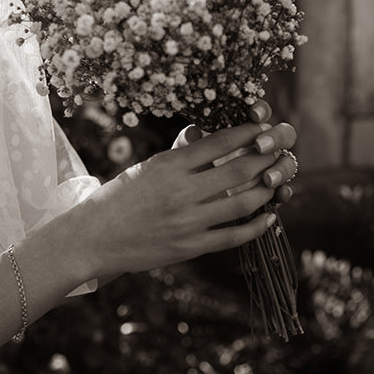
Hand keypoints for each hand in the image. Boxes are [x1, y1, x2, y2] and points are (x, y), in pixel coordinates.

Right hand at [76, 119, 286, 279]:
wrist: (93, 238)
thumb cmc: (118, 198)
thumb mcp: (146, 168)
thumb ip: (179, 155)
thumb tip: (205, 136)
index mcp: (168, 166)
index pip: (219, 143)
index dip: (247, 133)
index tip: (263, 127)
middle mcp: (181, 192)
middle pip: (239, 171)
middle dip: (266, 158)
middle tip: (280, 151)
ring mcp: (187, 222)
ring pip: (243, 204)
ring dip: (267, 190)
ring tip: (277, 180)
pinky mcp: (189, 247)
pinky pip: (233, 236)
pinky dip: (256, 227)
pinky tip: (269, 217)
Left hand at [172, 100, 296, 203]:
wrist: (187, 200)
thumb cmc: (185, 169)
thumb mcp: (181, 156)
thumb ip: (187, 144)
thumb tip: (192, 133)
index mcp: (243, 129)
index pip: (260, 113)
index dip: (261, 111)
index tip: (254, 113)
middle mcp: (262, 146)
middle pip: (284, 135)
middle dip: (276, 138)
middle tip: (261, 145)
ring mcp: (269, 170)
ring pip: (287, 163)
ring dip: (282, 168)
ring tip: (268, 178)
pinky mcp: (269, 193)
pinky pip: (284, 192)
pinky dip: (284, 193)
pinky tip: (279, 196)